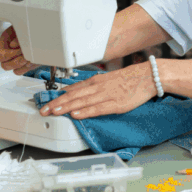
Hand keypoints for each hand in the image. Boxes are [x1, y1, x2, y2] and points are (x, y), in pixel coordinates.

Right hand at [0, 26, 37, 75]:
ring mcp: (16, 60)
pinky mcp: (25, 64)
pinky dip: (28, 68)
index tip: (20, 50)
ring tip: (30, 58)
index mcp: (4, 43)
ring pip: (15, 71)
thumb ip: (17, 36)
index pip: (0, 56)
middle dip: (17, 62)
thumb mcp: (21, 27)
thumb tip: (13, 45)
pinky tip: (33, 60)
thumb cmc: (26, 27)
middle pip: (5, 66)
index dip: (10, 55)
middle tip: (26, 56)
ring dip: (23, 65)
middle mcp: (8, 53)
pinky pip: (22, 71)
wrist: (37, 28)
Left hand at [39, 63, 157, 119]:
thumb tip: (76, 91)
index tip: (46, 102)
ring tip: (54, 112)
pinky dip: (86, 111)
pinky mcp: (116, 104)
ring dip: (67, 107)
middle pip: (73, 96)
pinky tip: (76, 114)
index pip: (72, 89)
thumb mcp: (107, 79)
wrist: (147, 76)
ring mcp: (107, 96)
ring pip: (82, 102)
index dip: (58, 97)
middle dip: (57, 103)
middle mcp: (98, 88)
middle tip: (43, 110)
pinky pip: (98, 108)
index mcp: (96, 82)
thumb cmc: (129, 79)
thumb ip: (92, 86)